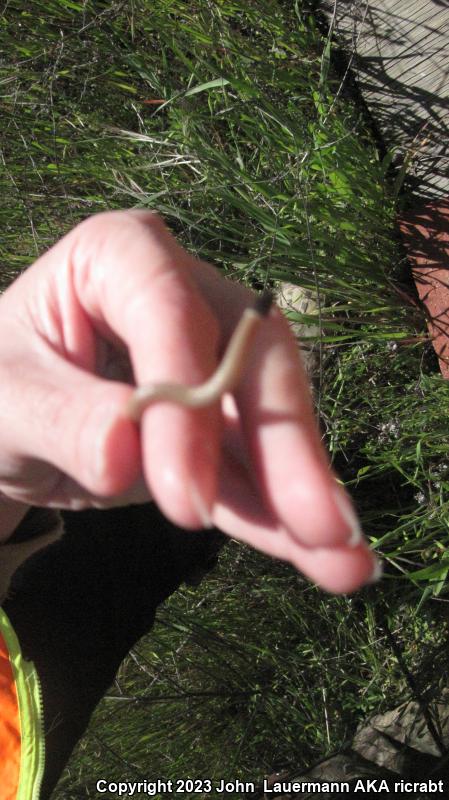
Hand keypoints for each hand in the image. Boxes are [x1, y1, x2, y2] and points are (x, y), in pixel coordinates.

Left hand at [0, 210, 378, 591]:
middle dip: (286, 448)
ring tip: (346, 559)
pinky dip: (277, 516)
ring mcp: (212, 361)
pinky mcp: (218, 424)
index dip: (188, 404)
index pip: (172, 314)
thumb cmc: (1, 378)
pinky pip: (251, 470)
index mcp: (123, 256)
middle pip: (252, 361)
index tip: (182, 500)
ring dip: (304, 495)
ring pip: (269, 422)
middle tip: (321, 528)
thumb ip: (63, 418)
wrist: (7, 414)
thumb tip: (124, 456)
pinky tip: (319, 556)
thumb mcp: (5, 393)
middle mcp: (186, 296)